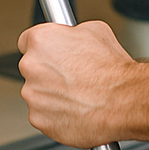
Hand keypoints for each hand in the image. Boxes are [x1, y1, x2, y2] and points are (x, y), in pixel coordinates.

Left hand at [18, 20, 136, 149]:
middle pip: (32, 67)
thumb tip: (72, 37)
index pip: (27, 41)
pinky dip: (55, 114)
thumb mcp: (95, 30)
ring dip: (51, 94)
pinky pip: (43, 114)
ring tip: (76, 94)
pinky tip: (75, 108)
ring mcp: (33, 94)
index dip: (43, 48)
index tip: (51, 54)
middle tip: (69, 75)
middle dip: (48, 71)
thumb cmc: (110, 68)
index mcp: (41, 40)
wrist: (121, 100)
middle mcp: (31, 65)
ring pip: (37, 93)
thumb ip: (73, 33)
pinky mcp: (38, 119)